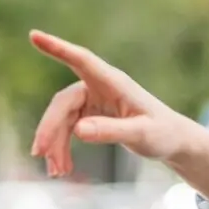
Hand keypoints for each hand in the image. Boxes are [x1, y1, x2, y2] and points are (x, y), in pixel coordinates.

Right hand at [28, 30, 196, 175]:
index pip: (82, 60)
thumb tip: (78, 131)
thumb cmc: (163, 133)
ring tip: (56, 173)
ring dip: (55, 145)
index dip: (58, 48)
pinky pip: (68, 130)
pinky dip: (63, 148)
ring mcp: (92, 101)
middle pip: (63, 103)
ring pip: (63, 120)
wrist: (173, 141)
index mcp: (114, 83)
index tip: (34, 35)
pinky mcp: (90, 115)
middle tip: (39, 154)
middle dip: (49, 128)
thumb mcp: (141, 135)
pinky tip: (62, 168)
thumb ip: (111, 131)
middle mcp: (99, 87)